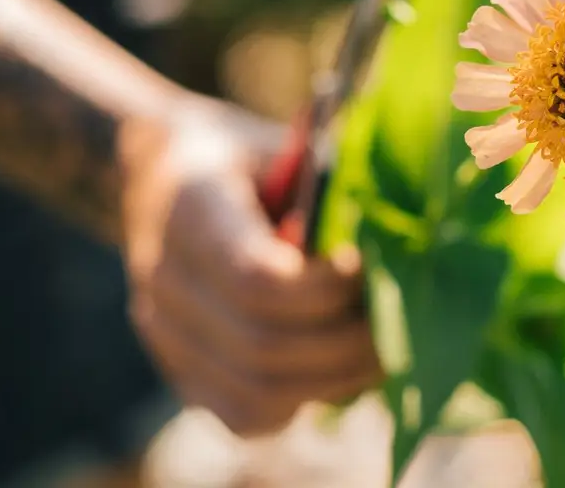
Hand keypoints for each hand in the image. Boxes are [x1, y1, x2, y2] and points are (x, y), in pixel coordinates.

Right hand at [116, 98, 380, 435]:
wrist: (160, 176)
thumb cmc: (243, 158)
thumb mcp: (282, 148)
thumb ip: (330, 186)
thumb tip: (400, 230)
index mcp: (190, 208)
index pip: (254, 277)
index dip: (327, 289)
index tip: (369, 267)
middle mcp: (165, 278)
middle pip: (262, 347)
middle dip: (348, 344)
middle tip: (404, 322)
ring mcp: (164, 334)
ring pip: (256, 395)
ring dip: (336, 381)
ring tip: (386, 352)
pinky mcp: (180, 371)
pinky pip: (246, 415)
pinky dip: (305, 401)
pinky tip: (344, 370)